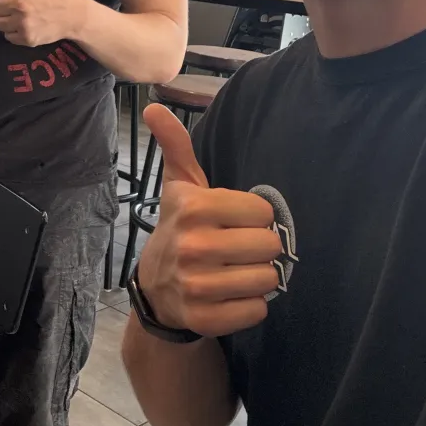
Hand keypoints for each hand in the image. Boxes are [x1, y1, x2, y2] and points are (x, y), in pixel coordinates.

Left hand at [0, 0, 79, 46]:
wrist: (74, 15)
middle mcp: (20, 4)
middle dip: (6, 7)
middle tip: (22, 6)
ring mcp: (23, 22)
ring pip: (0, 23)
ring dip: (9, 21)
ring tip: (24, 17)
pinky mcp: (26, 38)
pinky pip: (8, 37)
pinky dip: (16, 34)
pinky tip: (28, 27)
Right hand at [136, 105, 282, 337]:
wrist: (156, 289)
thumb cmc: (179, 228)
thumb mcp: (179, 186)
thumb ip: (176, 145)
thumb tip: (153, 107)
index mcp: (193, 207)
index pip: (262, 210)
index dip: (252, 217)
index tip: (230, 221)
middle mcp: (193, 245)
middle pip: (271, 245)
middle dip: (259, 248)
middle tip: (235, 249)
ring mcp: (197, 284)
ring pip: (268, 279)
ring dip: (257, 277)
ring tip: (233, 271)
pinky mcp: (205, 318)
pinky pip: (258, 310)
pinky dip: (250, 305)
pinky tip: (229, 296)